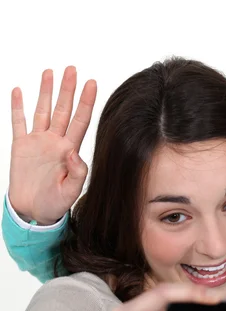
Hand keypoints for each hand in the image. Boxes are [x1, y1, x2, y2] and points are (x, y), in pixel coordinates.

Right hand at [9, 67, 95, 224]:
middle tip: (72, 69)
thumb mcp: (71, 191)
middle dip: (68, 89)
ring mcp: (38, 142)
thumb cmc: (56, 204)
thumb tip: (74, 153)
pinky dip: (18, 107)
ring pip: (43, 110)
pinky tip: (19, 90)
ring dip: (46, 92)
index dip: (86, 102)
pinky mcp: (21, 146)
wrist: (34, 212)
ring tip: (49, 72)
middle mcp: (56, 141)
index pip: (80, 120)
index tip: (92, 83)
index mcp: (70, 150)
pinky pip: (19, 122)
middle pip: (64, 110)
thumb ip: (77, 172)